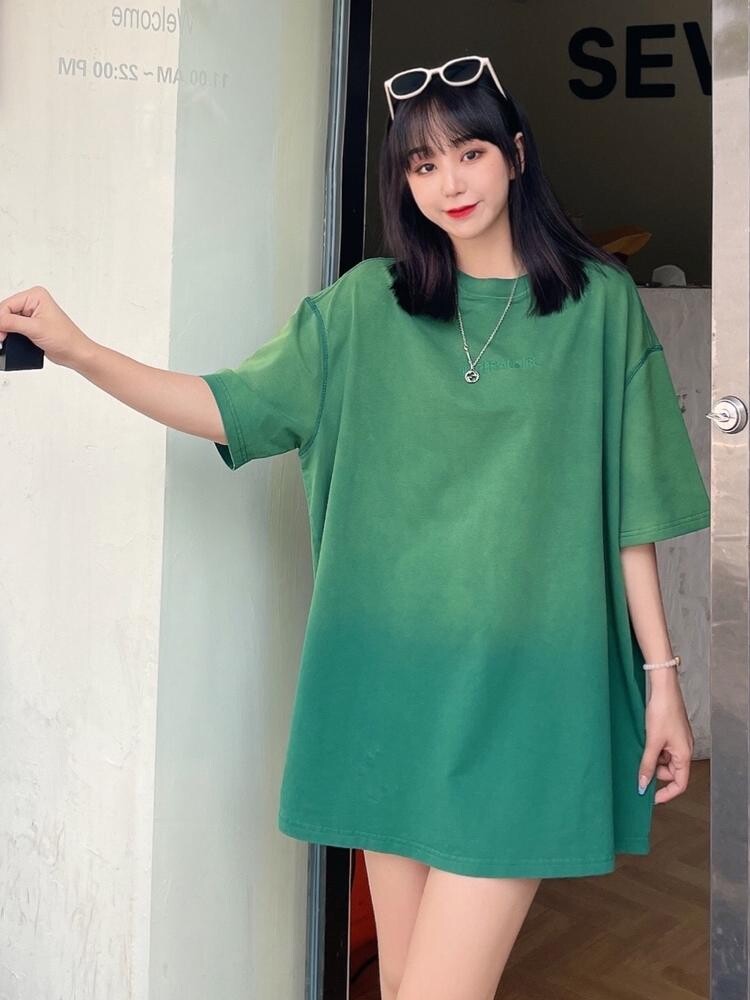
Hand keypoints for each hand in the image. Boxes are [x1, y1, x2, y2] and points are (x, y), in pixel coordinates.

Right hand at [0, 286, 90, 368]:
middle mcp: (33, 302)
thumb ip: (12, 323)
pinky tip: (13, 342)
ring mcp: (32, 314)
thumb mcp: (35, 329)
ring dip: (6, 331)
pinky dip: (11, 335)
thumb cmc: (65, 339)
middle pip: (5, 312)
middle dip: (2, 326)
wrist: (76, 353)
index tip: (1, 334)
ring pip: (8, 320)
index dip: (0, 319)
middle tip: (2, 339)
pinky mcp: (32, 325)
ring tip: (7, 341)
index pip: (7, 304)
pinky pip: (14, 328)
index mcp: (35, 295)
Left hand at [638, 673, 693, 803]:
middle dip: (656, 773)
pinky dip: (654, 750)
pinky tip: (644, 743)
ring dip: (653, 760)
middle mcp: (684, 749)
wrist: (663, 688)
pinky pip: (663, 749)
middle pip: (672, 772)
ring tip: (641, 751)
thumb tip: (643, 785)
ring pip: (665, 760)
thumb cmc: (662, 711)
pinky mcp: (672, 733)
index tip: (652, 798)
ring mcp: (678, 741)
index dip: (667, 793)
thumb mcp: (652, 741)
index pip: (680, 783)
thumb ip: (647, 765)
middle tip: (640, 768)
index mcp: (684, 754)